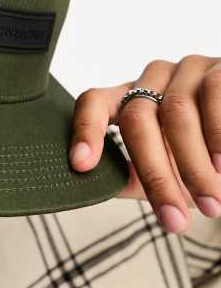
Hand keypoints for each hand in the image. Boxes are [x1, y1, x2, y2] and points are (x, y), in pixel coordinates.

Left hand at [69, 55, 220, 233]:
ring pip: (176, 112)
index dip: (85, 130)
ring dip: (194, 166)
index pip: (94, 103)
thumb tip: (98, 188)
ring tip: (213, 204)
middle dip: (155, 175)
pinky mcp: (218, 68)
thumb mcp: (169, 170)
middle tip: (174, 220)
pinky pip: (213, 96)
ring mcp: (186, 68)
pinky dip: (218, 136)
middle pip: (136, 118)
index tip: (81, 165)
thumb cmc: (207, 158)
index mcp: (131, 97)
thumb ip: (135, 176)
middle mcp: (153, 77)